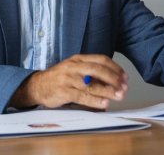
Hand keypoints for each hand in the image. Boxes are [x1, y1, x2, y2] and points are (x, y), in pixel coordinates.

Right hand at [10, 54, 127, 109]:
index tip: (125, 77)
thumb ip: (91, 73)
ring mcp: (68, 79)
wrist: (38, 85)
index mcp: (79, 59)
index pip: (101, 60)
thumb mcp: (75, 69)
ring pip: (91, 84)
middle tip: (124, 87)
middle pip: (98, 70)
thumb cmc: (60, 78)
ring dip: (107, 90)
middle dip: (114, 78)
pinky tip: (104, 104)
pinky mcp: (64, 91)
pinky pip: (82, 96)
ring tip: (118, 96)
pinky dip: (94, 101)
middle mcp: (74, 66)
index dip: (115, 68)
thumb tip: (113, 82)